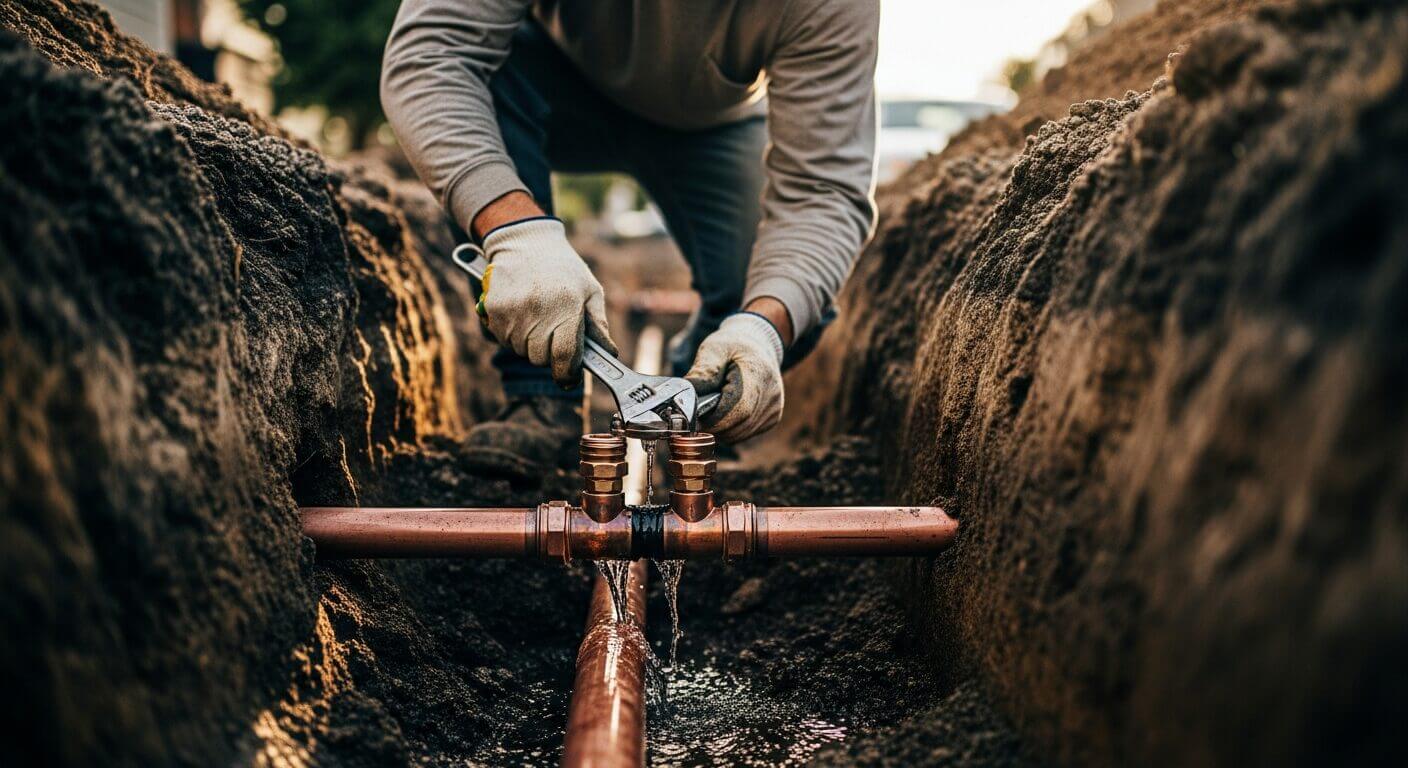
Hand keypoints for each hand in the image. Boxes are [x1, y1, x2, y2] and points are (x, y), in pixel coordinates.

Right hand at [480, 218, 616, 386]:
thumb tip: (609, 355)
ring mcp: (512, 312)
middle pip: (540, 359)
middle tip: (553, 334)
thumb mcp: (589, 290)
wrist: (525, 241)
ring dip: (529, 344)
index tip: (569, 377)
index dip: (567, 373)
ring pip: (520, 351)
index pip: (563, 357)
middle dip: (549, 353)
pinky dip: (512, 334)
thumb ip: (598, 325)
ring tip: (537, 319)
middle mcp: (537, 312)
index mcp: (566, 307)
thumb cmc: (563, 268)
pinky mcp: (493, 310)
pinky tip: (521, 314)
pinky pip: (503, 339)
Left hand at [685, 313, 784, 442]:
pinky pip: (746, 434)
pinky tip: (724, 414)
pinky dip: (730, 430)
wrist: (758, 346)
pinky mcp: (773, 418)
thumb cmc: (733, 346)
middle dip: (713, 426)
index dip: (714, 420)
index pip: (739, 409)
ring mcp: (775, 409)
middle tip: (696, 418)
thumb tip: (685, 397)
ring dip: (720, 430)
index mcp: (758, 374)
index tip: (694, 420)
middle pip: (738, 425)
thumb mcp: (713, 349)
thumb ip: (702, 373)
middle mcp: (772, 395)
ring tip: (709, 413)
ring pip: (741, 434)